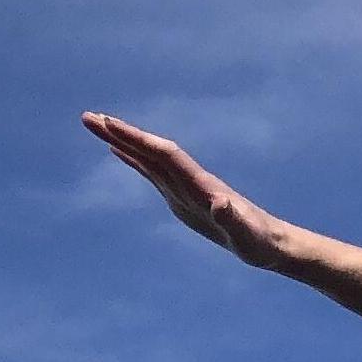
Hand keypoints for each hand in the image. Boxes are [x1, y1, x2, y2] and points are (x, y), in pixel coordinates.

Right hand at [83, 112, 298, 267]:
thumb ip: (234, 221)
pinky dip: (134, 160)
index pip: (165, 155)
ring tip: (94, 125)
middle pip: (151, 150)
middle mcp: (191, 181)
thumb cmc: (261, 243)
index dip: (138, 139)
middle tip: (88, 117)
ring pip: (149, 158)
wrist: (274, 244)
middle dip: (120, 133)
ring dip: (122, 141)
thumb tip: (220, 202)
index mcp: (202, 186)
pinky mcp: (183, 199)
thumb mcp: (247, 237)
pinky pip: (153, 173)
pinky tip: (119, 152)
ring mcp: (185, 188)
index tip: (110, 124)